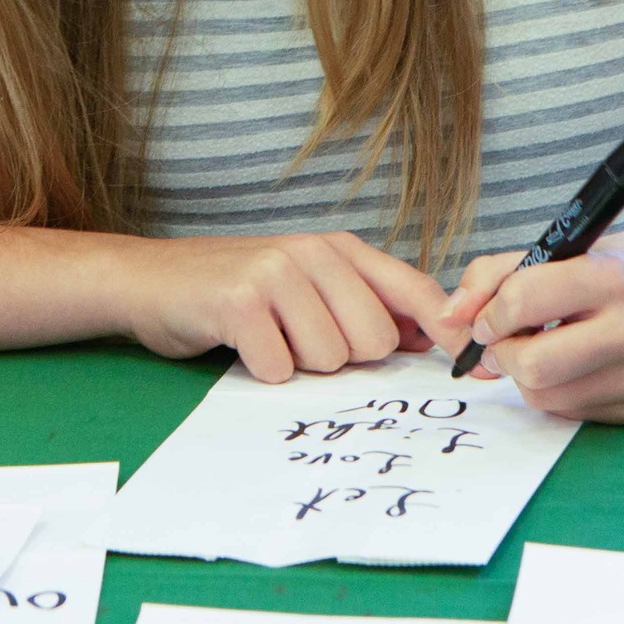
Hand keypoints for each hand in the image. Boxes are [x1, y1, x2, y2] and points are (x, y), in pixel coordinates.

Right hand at [122, 232, 448, 382]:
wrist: (147, 279)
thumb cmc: (233, 293)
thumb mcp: (306, 287)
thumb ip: (367, 306)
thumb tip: (434, 339)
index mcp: (339, 249)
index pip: (416, 293)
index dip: (449, 337)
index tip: (475, 374)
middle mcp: (313, 253)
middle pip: (374, 341)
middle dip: (342, 359)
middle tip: (298, 341)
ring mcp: (276, 273)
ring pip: (330, 359)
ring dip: (297, 366)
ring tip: (267, 339)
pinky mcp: (240, 302)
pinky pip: (279, 368)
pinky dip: (260, 372)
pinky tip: (240, 346)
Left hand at [432, 230, 623, 422]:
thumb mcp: (579, 247)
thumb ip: (503, 272)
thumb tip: (449, 318)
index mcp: (612, 277)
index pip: (525, 300)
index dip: (490, 312)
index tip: (489, 315)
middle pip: (533, 365)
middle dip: (504, 355)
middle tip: (506, 340)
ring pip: (546, 398)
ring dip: (527, 377)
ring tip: (542, 348)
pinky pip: (572, 414)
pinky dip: (558, 393)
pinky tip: (573, 367)